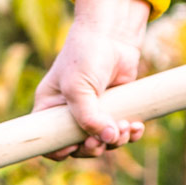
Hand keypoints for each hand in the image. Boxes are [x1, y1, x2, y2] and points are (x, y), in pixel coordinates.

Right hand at [33, 0, 149, 159]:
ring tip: (125, 127)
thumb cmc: (85, 54)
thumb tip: (108, 139)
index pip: (49, 141)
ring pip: (103, 142)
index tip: (75, 145)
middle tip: (104, 139)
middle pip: (79, 147)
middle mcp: (70, 113)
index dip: (60, 150)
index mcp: (50, 109)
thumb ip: (88, 117)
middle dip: (94, 147)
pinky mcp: (115, 109)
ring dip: (116, 141)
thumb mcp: (78, 86)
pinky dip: (129, 133)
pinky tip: (136, 126)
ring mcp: (94, 113)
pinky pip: (120, 132)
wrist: (113, 34)